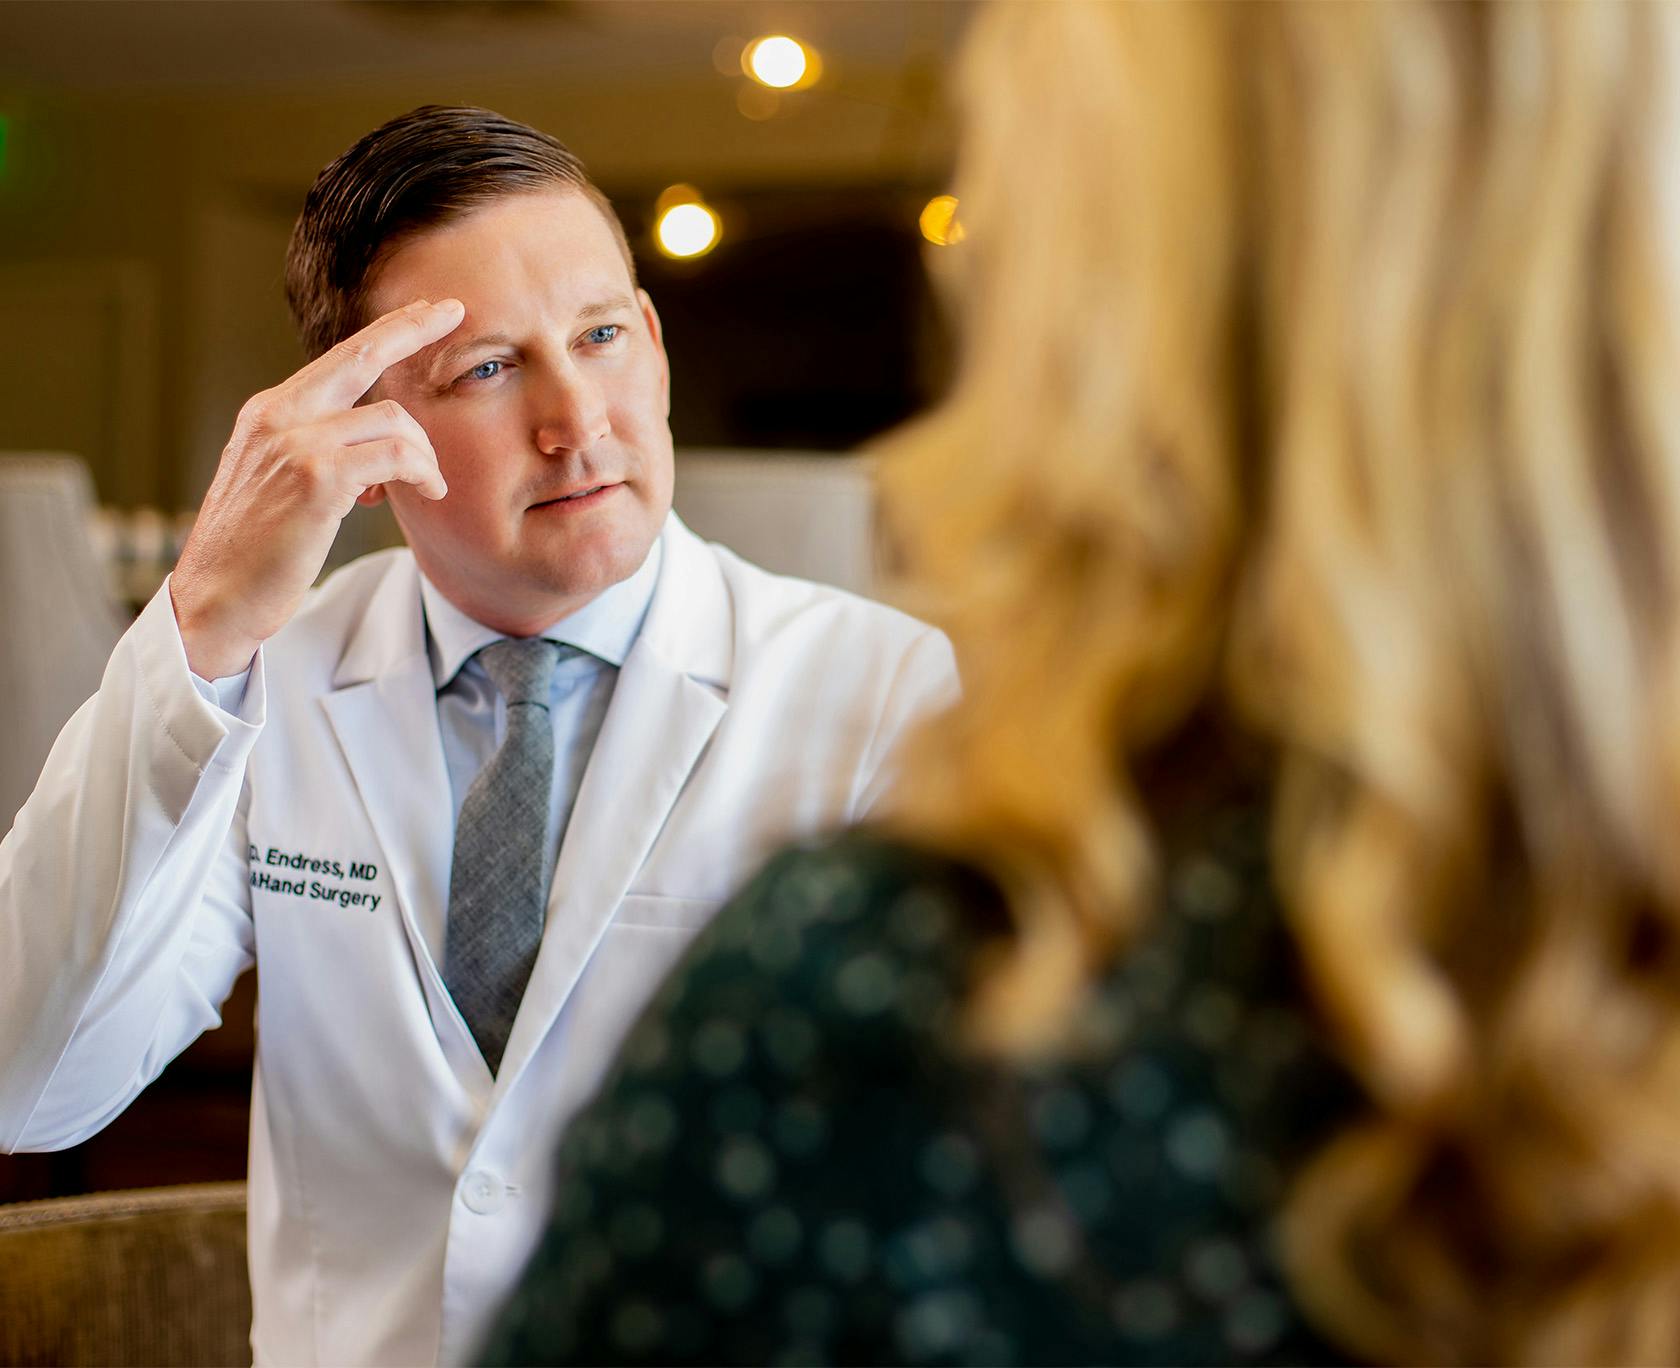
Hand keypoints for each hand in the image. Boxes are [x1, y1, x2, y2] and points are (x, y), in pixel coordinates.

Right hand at [170, 298, 463, 679]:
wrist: (214, 599)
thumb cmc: (255, 554)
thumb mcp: (282, 486)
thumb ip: (321, 455)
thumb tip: (380, 452)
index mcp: (270, 414)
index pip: (339, 359)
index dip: (388, 330)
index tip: (427, 312)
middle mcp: (278, 416)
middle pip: (361, 354)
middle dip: (412, 328)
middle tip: (454, 312)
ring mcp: (294, 443)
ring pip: (392, 420)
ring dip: (424, 455)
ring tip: (428, 486)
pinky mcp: (316, 477)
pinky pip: (394, 455)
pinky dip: (420, 472)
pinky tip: (425, 493)